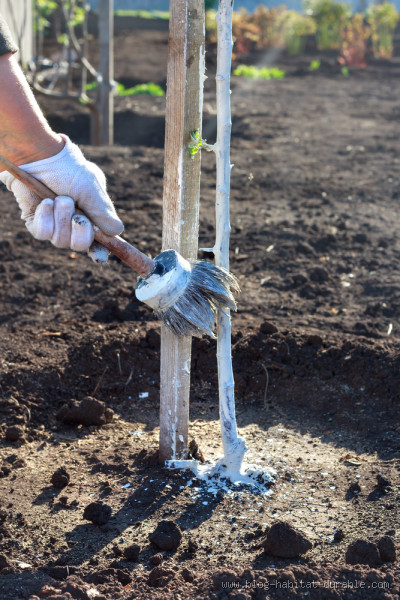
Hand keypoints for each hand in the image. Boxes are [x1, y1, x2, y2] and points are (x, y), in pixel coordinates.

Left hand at [0, 135, 123, 258]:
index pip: (99, 243)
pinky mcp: (37, 223)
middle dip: (80, 230)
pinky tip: (46, 202)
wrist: (40, 157)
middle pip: (81, 246)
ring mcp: (55, 225)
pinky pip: (42, 233)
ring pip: (61, 241)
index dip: (100, 252)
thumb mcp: (91, 189)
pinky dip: (46, 217)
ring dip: (62, 217)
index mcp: (93, 218)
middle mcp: (74, 225)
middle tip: (78, 213)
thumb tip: (118, 232)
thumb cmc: (69, 169)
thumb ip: (104, 212)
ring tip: (59, 199)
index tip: (99, 258)